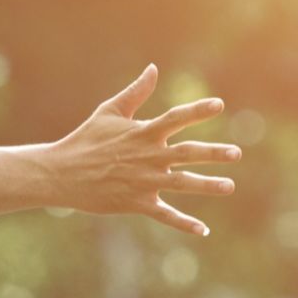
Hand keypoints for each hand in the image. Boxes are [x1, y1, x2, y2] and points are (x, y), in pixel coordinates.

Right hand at [43, 66, 241, 236]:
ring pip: (182, 184)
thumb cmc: (86, 139)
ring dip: (207, 186)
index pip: (175, 118)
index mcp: (143, 133)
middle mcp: (148, 157)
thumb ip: (135, 92)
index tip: (219, 105)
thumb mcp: (109, 112)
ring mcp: (144, 181)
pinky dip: (184, 223)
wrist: (61, 173)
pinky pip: (165, 215)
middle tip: (236, 153)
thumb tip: (153, 68)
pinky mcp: (137, 203)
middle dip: (213, 153)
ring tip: (229, 186)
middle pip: (187, 153)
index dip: (197, 111)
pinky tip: (203, 230)